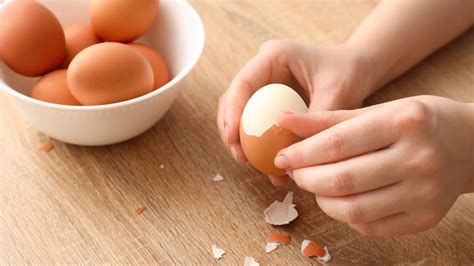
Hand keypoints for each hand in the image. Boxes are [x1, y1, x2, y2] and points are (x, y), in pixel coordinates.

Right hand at [217, 40, 375, 185]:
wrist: (358, 71)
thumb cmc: (349, 73)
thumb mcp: (337, 93)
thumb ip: (314, 119)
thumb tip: (292, 151)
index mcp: (274, 56)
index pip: (243, 83)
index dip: (232, 111)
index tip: (233, 138)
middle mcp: (263, 69)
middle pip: (233, 99)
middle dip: (231, 129)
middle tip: (240, 157)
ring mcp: (264, 85)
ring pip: (240, 113)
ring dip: (241, 139)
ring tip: (249, 164)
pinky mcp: (269, 101)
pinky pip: (255, 123)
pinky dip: (257, 144)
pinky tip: (268, 165)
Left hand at [274, 96, 473, 235]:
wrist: (471, 146)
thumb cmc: (418, 122)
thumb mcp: (378, 110)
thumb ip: (329, 119)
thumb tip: (282, 121)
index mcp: (405, 122)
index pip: (337, 143)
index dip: (301, 153)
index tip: (282, 156)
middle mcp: (419, 158)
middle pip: (342, 179)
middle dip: (306, 178)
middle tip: (294, 171)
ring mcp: (425, 193)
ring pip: (353, 209)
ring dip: (322, 200)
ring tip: (314, 185)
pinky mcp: (426, 218)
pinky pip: (370, 225)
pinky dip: (345, 215)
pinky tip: (340, 199)